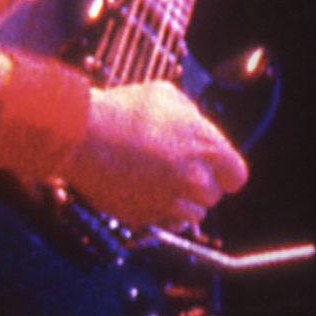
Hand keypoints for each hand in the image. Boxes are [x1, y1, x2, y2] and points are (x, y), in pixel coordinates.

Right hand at [65, 79, 246, 230]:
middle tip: (177, 171)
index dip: (224, 172)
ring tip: (157, 182)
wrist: (78, 135)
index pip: (236, 176)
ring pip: (191, 215)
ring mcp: (168, 202)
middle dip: (199, 185)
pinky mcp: (143, 216)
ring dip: (180, 201)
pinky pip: (162, 221)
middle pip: (213, 197)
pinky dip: (157, 211)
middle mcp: (193, 180)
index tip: (213, 170)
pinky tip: (141, 192)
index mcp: (206, 148)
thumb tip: (194, 123)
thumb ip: (189, 113)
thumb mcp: (164, 94)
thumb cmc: (120, 110)